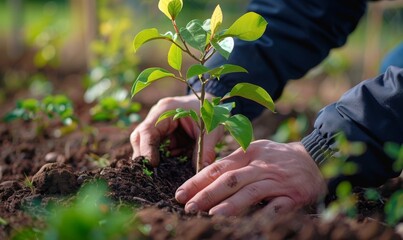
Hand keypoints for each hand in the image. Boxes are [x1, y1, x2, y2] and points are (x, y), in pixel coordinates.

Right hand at [130, 94, 223, 166]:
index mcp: (166, 110)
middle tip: (151, 174)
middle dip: (144, 156)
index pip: (147, 130)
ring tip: (163, 173)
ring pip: (146, 144)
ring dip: (154, 159)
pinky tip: (172, 167)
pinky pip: (159, 149)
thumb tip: (201, 170)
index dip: (147, 148)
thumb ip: (205, 149)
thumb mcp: (210, 130)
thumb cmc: (210, 112)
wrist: (212, 104)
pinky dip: (164, 159)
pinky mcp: (164, 135)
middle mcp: (157, 117)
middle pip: (140, 137)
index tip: (152, 164)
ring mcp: (159, 126)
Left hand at [175, 140, 326, 215]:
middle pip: (230, 179)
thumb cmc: (276, 157)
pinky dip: (262, 215)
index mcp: (248, 153)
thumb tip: (205, 176)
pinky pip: (276, 207)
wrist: (313, 158)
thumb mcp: (254, 151)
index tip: (181, 193)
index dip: (198, 180)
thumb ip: (233, 161)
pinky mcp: (292, 195)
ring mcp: (276, 181)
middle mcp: (260, 166)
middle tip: (189, 207)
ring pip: (250, 192)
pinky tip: (248, 224)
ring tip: (210, 215)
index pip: (218, 167)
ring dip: (229, 204)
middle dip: (207, 194)